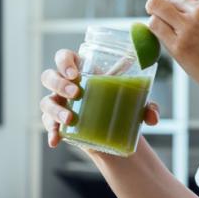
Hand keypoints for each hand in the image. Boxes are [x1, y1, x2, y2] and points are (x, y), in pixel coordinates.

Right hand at [39, 48, 160, 148]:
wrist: (115, 131)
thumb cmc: (122, 105)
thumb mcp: (136, 103)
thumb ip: (148, 107)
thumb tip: (152, 116)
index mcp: (82, 70)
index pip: (64, 57)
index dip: (64, 61)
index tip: (75, 73)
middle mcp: (66, 85)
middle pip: (49, 76)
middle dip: (59, 83)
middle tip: (76, 93)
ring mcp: (59, 104)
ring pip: (46, 101)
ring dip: (55, 109)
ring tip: (70, 118)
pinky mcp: (57, 122)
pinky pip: (47, 124)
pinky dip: (51, 132)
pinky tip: (56, 140)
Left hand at [146, 0, 198, 100]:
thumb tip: (179, 0)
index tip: (180, 5)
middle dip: (168, 5)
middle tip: (172, 19)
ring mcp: (188, 28)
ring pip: (156, 6)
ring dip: (157, 14)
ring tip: (163, 24)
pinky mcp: (178, 46)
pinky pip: (155, 26)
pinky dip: (155, 28)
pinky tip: (163, 35)